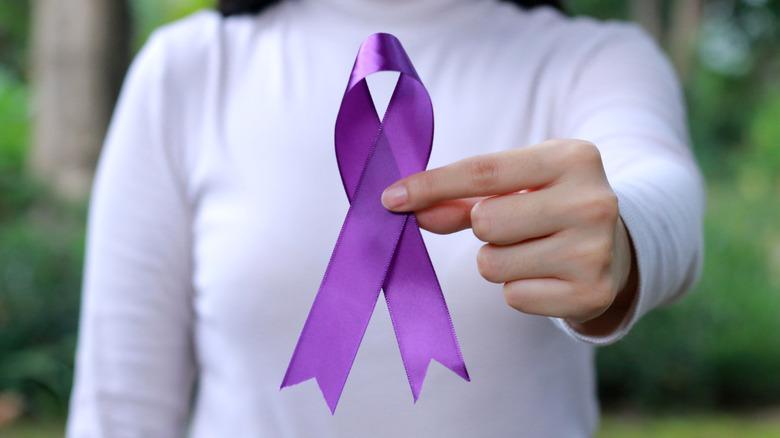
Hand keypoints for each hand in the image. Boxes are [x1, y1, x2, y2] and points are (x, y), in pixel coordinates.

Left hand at [381, 139, 637, 333]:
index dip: (432, 185)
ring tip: (533, 249)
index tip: (390, 198)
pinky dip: (519, 288)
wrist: (618, 246)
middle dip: (484, 228)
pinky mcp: (591, 293)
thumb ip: (460, 196)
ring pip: (493, 263)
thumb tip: (404, 206)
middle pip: (485, 221)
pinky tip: (547, 275)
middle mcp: (592, 201)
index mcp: (573, 158)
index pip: (484, 171)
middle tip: (515, 225)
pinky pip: (513, 296)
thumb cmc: (551, 205)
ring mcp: (595, 250)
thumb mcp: (518, 185)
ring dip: (499, 261)